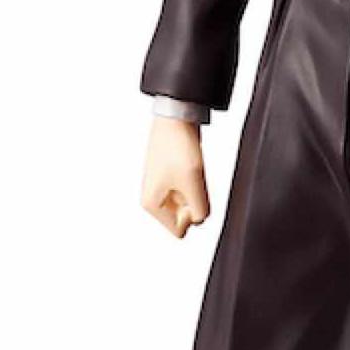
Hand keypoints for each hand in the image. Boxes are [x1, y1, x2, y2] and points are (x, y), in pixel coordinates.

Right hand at [142, 116, 210, 237]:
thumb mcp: (193, 183)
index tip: (189, 191)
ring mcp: (162, 188)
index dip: (192, 215)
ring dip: (195, 189)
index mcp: (151, 205)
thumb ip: (199, 210)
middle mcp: (153, 199)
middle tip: (191, 178)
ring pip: (188, 203)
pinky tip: (191, 164)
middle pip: (184, 217)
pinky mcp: (170, 178)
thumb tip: (199, 219)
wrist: (176, 118)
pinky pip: (189, 190)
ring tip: (190, 169)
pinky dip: (195, 181)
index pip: (180, 231)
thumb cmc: (178, 147)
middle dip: (193, 201)